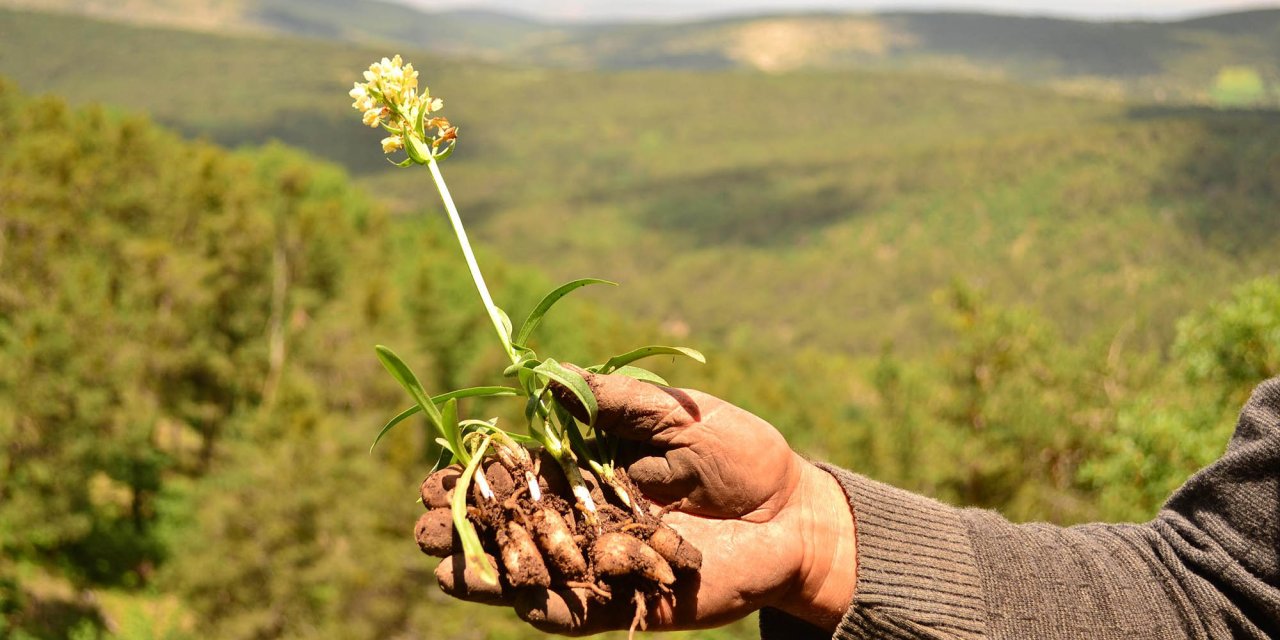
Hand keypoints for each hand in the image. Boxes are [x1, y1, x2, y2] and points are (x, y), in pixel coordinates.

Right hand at [424, 368, 857, 633]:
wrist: (793, 515)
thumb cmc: (740, 453)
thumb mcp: (676, 412)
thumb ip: (615, 399)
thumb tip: (546, 379)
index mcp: (587, 467)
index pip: (515, 471)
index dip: (473, 473)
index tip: (434, 471)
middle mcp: (582, 517)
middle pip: (508, 523)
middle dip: (462, 523)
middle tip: (422, 521)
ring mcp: (598, 561)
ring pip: (525, 570)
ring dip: (482, 568)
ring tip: (441, 563)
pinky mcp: (620, 600)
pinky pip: (565, 609)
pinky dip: (530, 602)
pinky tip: (496, 594)